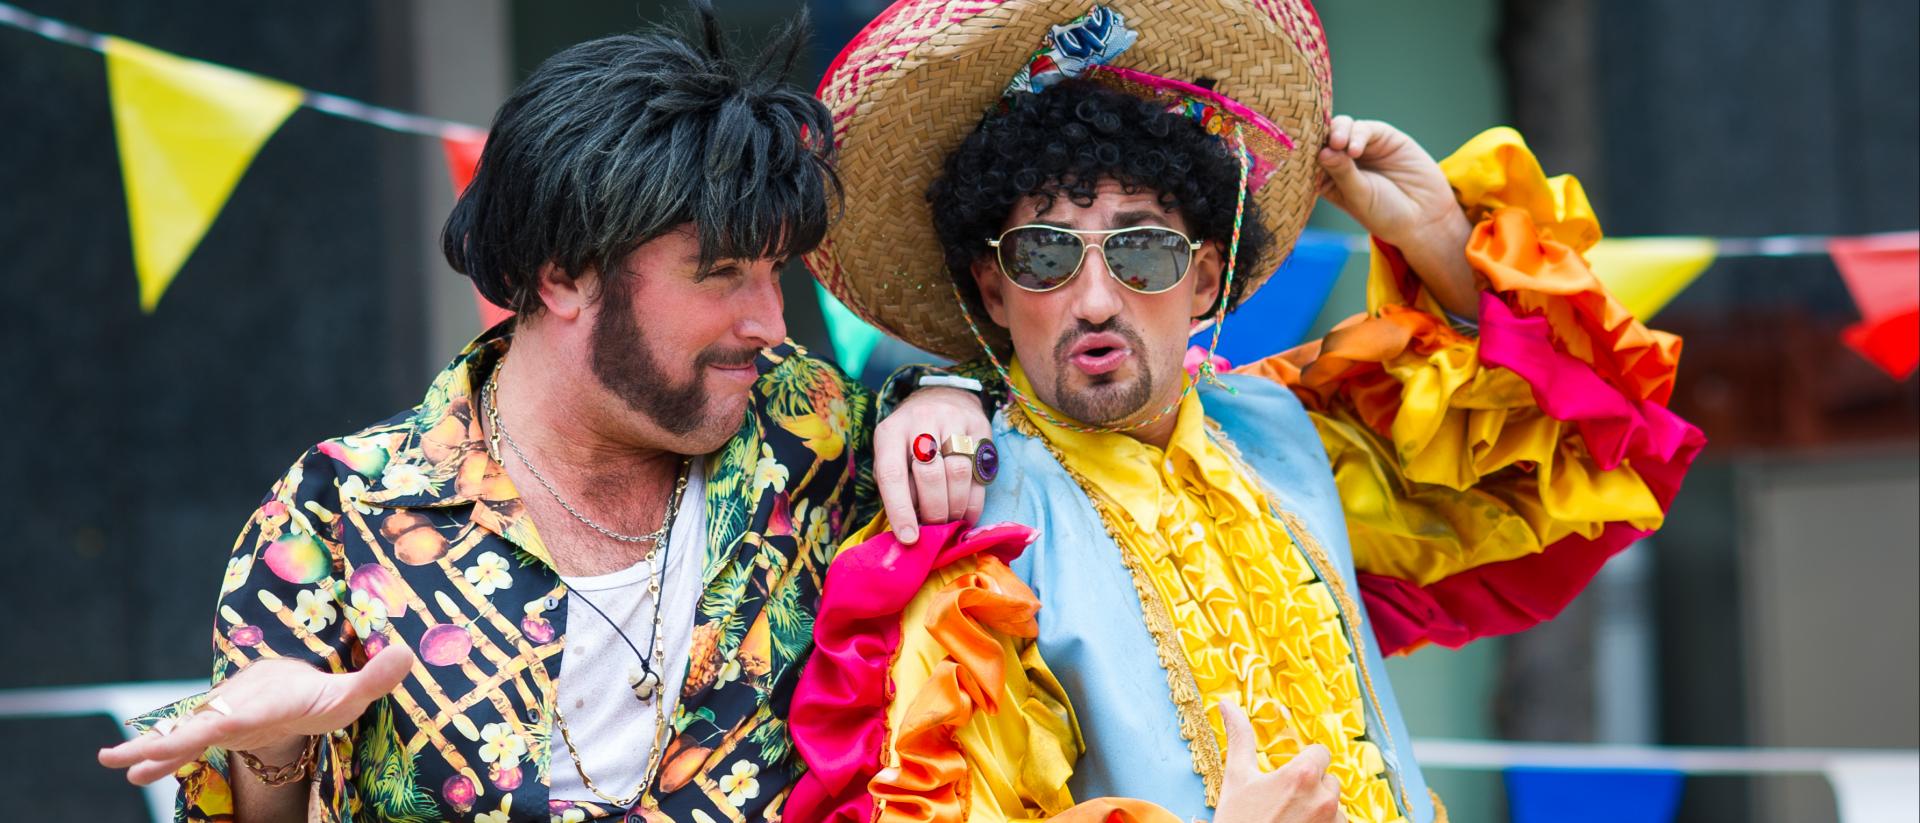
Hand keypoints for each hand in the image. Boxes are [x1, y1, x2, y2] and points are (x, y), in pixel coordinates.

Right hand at [98, 643, 415, 785]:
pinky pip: (182, 746)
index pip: (240, 713)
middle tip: (125, 755)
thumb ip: (375, 677)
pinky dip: (159, 757)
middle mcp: (234, 708)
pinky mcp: (214, 734)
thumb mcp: (352, 691)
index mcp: (266, 700)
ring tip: (116, 765)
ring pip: (182, 735)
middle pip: (197, 726)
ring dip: (151, 750)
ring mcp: (220, 721)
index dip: (220, 719)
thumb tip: (408, 651)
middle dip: (165, 740)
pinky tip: (134, 775)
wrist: (293, 684)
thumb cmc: (322, 692)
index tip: (202, 724)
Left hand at [872, 386, 991, 542]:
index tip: (909, 538)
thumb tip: (909, 530)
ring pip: (958, 473)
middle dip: (934, 511)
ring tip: (952, 522)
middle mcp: (920, 420)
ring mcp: (952, 420)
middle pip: (930, 475)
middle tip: (936, 529)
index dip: (900, 510)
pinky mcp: (979, 426)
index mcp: (890, 432)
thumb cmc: (910, 440)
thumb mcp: (892, 456)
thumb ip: (896, 488)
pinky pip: (980, 470)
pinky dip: (975, 500)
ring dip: (956, 507)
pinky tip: (968, 513)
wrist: (942, 398)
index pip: (893, 474)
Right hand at [1213, 701, 1345, 822]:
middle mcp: (1325, 798)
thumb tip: (1227, 704)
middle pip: (1329, 779)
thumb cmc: (1239, 821)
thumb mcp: (1237, 778)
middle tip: (1285, 800)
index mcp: (1302, 775)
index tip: (1288, 776)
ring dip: (1319, 808)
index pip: (1320, 752)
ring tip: (1291, 819)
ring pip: (1335, 805)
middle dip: (1311, 786)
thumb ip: (1239, 737)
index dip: (1304, 762)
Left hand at [1317, 116, 1478, 319]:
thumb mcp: (1358, 198)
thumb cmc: (1386, 214)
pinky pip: (1365, 128)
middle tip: (1324, 146)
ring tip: (1339, 145)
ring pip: (1341, 128)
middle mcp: (1342, 160)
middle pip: (1322, 138)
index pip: (1308, 158)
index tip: (1294, 151)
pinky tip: (1355, 149)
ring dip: (1337, 132)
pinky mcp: (1383, 137)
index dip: (1302, 152)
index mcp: (1328, 179)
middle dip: (1319, 137)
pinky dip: (1357, 134)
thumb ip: (1342, 173)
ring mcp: (1362, 146)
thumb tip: (1323, 150)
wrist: (1425, 217)